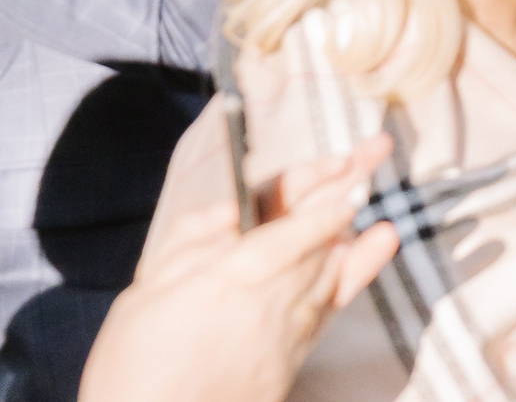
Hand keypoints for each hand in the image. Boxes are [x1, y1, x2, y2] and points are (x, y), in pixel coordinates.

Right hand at [78, 134, 400, 401]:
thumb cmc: (133, 368)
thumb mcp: (143, 294)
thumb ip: (189, 243)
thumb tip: (231, 208)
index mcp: (229, 280)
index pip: (292, 227)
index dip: (321, 193)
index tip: (346, 164)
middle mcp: (269, 302)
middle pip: (320, 235)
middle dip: (348, 187)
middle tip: (377, 147)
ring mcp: (287, 333)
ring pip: (334, 266)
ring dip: (356, 222)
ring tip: (373, 183)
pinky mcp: (292, 361)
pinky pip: (333, 304)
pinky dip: (361, 269)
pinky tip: (382, 240)